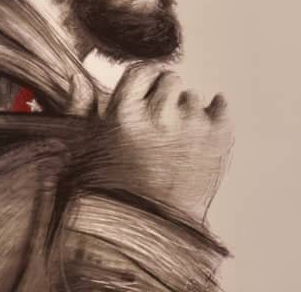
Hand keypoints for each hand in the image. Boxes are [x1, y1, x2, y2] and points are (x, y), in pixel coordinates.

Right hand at [89, 63, 232, 221]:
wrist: (151, 229)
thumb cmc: (114, 191)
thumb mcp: (86, 151)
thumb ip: (80, 111)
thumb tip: (78, 79)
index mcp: (123, 115)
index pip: (142, 71)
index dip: (145, 81)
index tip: (146, 94)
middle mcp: (159, 114)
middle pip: (170, 79)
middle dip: (166, 96)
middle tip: (161, 123)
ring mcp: (191, 124)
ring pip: (194, 97)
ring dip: (187, 111)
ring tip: (175, 142)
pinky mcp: (218, 136)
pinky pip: (221, 105)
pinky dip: (215, 112)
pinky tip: (201, 130)